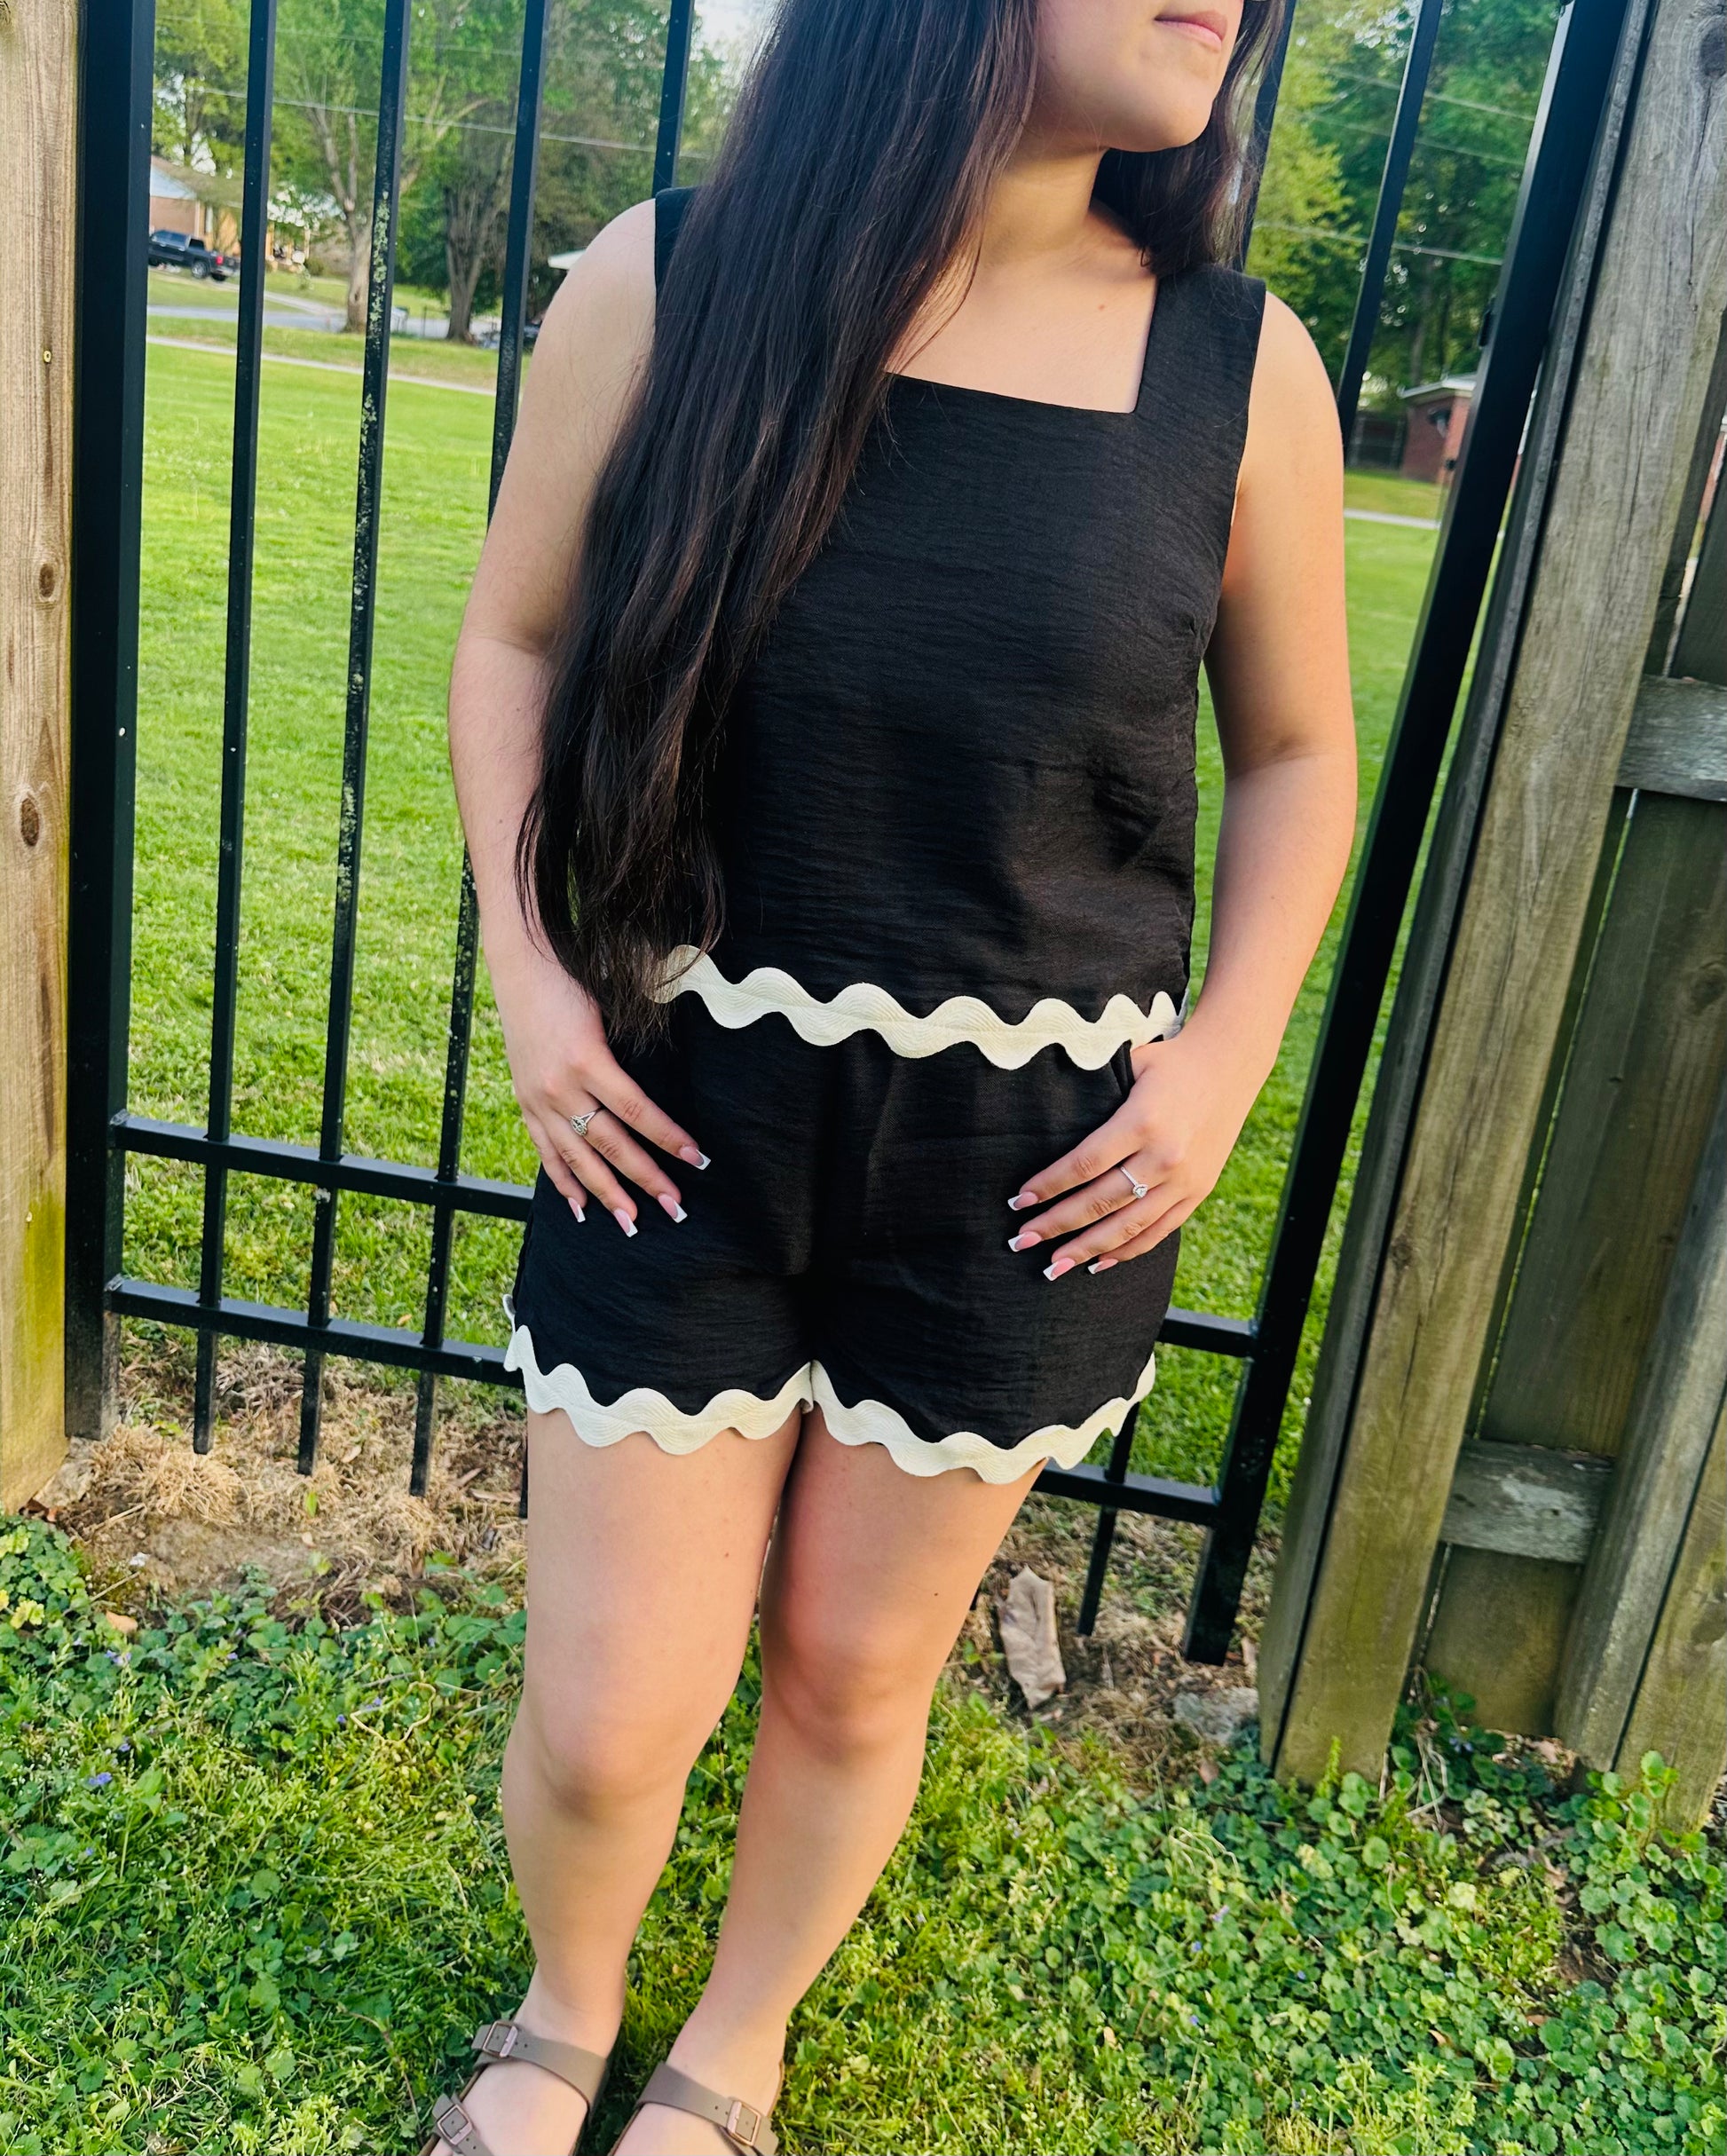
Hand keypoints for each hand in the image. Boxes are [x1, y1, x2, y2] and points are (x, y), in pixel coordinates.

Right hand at [490, 938, 706, 1235]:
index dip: (668, 1138)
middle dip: (645, 1178)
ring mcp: (539, 1099)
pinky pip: (546, 1151)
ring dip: (606, 1193)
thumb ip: (636, 1045)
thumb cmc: (573, 980)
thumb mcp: (611, 1006)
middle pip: (611, 1144)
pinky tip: (580, 1207)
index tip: (696, 1159)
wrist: (520, 967)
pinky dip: (563, 1180)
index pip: (637, 1111)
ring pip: (578, 1157)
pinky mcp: (525, 1102)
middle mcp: (561, 1087)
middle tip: (674, 1208)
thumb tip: (677, 1070)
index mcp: (587, 1059)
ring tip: (632, 1221)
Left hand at [1004, 1029, 1261, 1278]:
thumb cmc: (1170, 1062)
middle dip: (1056, 1225)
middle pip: (1099, 1202)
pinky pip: (1158, 1231)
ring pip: (1127, 1226)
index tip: (1019, 1201)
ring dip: (1086, 1249)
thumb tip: (1045, 1115)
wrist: (1231, 1066)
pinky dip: (1126, 1251)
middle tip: (1022, 1240)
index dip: (1049, 1186)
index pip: (1084, 1164)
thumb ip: (1094, 1092)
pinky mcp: (1198, 1192)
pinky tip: (1096, 1263)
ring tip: (1052, 1267)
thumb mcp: (1131, 1064)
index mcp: (1142, 1122)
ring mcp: (1184, 1180)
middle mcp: (1164, 1157)